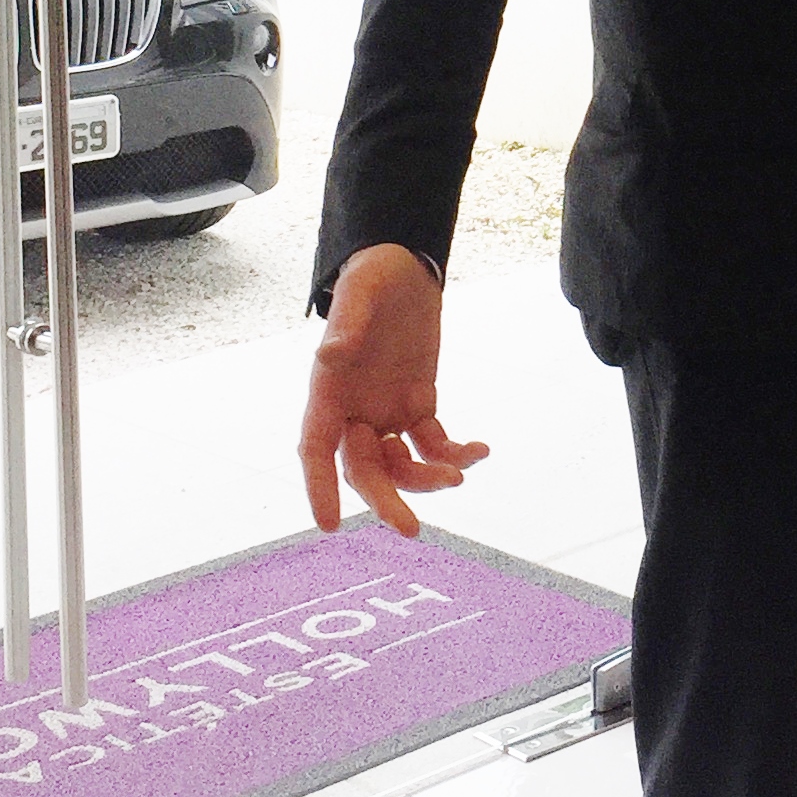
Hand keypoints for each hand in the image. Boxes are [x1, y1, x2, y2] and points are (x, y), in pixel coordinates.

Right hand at [296, 244, 487, 537]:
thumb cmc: (372, 275)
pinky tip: (480, 450)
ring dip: (426, 477)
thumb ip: (347, 323)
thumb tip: (332, 354)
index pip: (316, 447)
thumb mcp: (360, 290)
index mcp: (329, 389)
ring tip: (459, 474)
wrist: (404, 266)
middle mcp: (354, 409)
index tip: (328, 524)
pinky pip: (433, 443)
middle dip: (385, 500)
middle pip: (363, 468)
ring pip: (400, 464)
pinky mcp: (417, 404)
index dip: (319, 487)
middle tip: (410, 530)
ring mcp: (386, 410)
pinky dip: (455, 453)